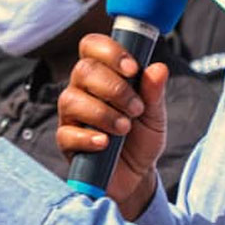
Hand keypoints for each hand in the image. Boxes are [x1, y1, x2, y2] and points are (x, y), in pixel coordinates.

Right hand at [56, 34, 168, 219]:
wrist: (137, 177)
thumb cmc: (141, 139)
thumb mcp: (155, 115)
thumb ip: (154, 92)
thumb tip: (158, 68)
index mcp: (103, 75)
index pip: (92, 46)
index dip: (109, 51)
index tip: (132, 68)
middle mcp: (82, 90)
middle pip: (83, 70)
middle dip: (114, 88)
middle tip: (136, 108)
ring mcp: (71, 116)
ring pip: (71, 99)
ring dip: (103, 113)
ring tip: (125, 128)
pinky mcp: (66, 142)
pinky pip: (66, 133)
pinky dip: (88, 137)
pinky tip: (105, 144)